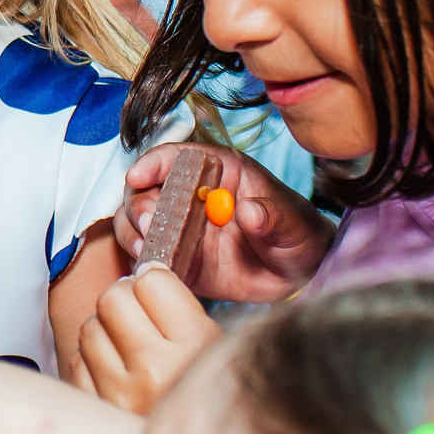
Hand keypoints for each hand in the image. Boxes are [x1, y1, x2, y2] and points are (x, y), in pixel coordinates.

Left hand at [74, 266, 217, 413]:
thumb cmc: (214, 407)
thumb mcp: (218, 355)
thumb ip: (183, 313)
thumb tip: (145, 273)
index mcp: (195, 349)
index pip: (151, 282)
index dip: (153, 282)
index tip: (157, 291)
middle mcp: (153, 370)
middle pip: (112, 299)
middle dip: (124, 301)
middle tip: (139, 316)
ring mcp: (117, 394)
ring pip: (89, 328)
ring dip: (105, 330)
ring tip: (128, 348)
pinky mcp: (94, 412)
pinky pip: (77, 362)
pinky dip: (91, 361)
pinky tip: (115, 373)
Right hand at [112, 143, 331, 302]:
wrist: (300, 274)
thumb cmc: (298, 233)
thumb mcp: (292, 220)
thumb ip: (271, 213)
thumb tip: (248, 211)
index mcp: (217, 172)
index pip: (176, 158)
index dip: (152, 163)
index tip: (137, 176)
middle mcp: (190, 197)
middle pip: (145, 191)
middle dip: (139, 206)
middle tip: (150, 226)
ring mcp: (180, 229)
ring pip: (137, 223)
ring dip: (133, 234)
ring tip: (147, 250)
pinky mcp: (177, 260)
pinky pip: (148, 258)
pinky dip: (141, 263)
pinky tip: (149, 270)